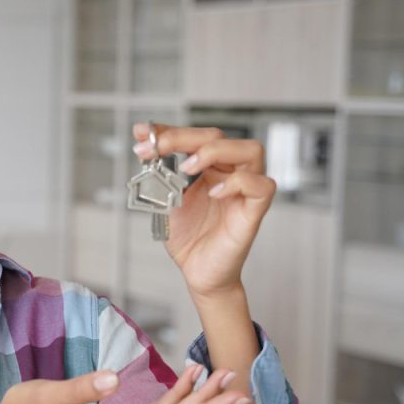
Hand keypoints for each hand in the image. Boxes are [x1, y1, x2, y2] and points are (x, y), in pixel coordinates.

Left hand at [132, 122, 275, 297]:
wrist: (198, 273)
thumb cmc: (189, 239)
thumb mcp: (166, 201)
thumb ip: (159, 174)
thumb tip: (143, 145)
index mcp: (211, 168)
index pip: (196, 136)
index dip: (170, 130)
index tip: (142, 131)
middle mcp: (231, 173)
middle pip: (219, 136)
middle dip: (183, 137)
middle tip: (156, 148)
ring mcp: (245, 190)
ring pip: (251, 150)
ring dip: (215, 151)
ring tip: (188, 166)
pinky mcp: (254, 210)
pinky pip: (261, 185)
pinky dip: (237, 183)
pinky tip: (213, 192)